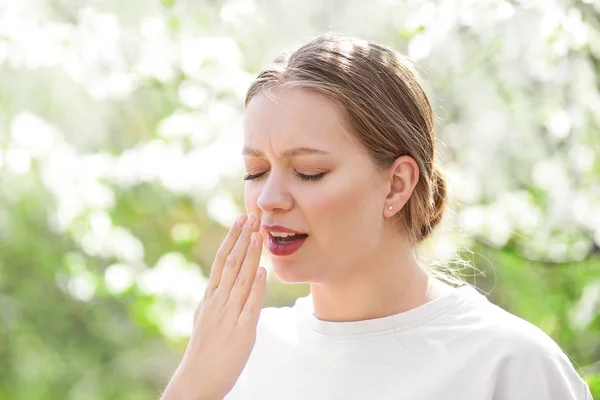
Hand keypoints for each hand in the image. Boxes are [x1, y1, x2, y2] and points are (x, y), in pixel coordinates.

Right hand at [161, 213, 265, 399]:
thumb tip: (223, 279)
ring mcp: (228, 315)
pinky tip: (262, 271)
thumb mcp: (206, 317)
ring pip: (240, 279)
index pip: (222, 261)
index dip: (232, 239)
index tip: (240, 220)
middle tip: (251, 216)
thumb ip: (216, 298)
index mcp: (210, 297)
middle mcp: (217, 302)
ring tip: (258, 235)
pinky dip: (256, 287)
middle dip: (242, 238)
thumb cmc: (205, 349)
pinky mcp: (241, 331)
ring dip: (250, 255)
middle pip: (231, 264)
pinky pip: (250, 305)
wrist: (197, 380)